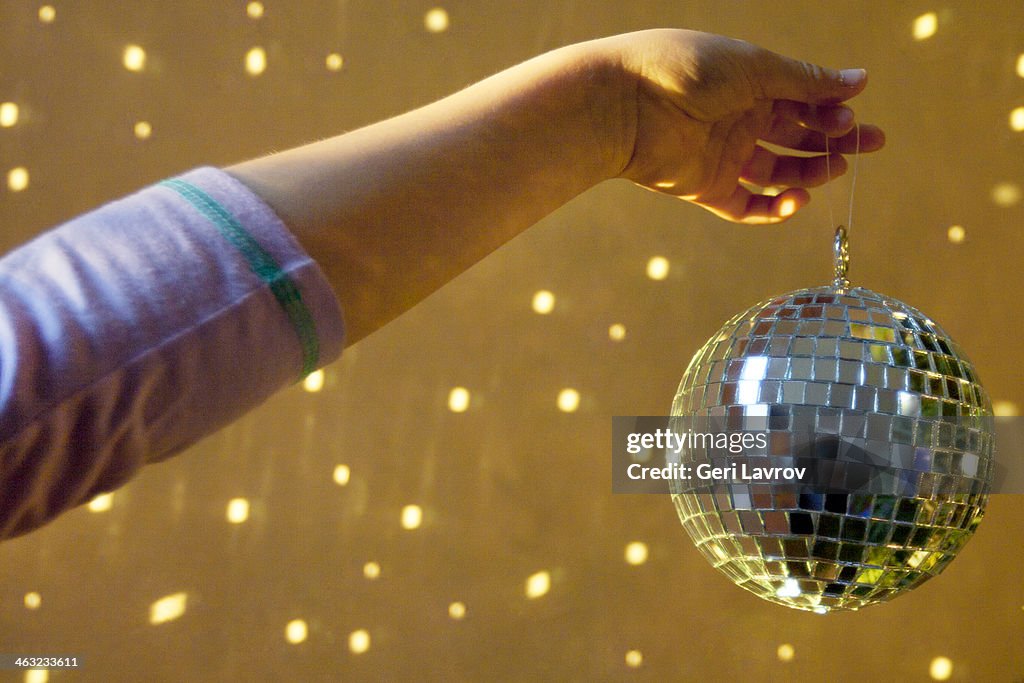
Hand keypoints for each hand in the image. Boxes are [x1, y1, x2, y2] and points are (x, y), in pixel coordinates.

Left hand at [607, 29, 884, 223]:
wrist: (625, 104)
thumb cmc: (687, 70)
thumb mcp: (755, 68)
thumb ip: (807, 81)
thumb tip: (860, 80)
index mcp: (750, 81)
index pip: (803, 98)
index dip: (833, 109)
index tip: (856, 115)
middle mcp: (738, 118)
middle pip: (796, 135)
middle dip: (832, 141)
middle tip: (867, 145)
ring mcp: (723, 155)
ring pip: (778, 172)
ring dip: (808, 173)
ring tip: (832, 169)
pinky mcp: (707, 188)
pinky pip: (748, 206)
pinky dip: (775, 209)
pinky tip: (797, 200)